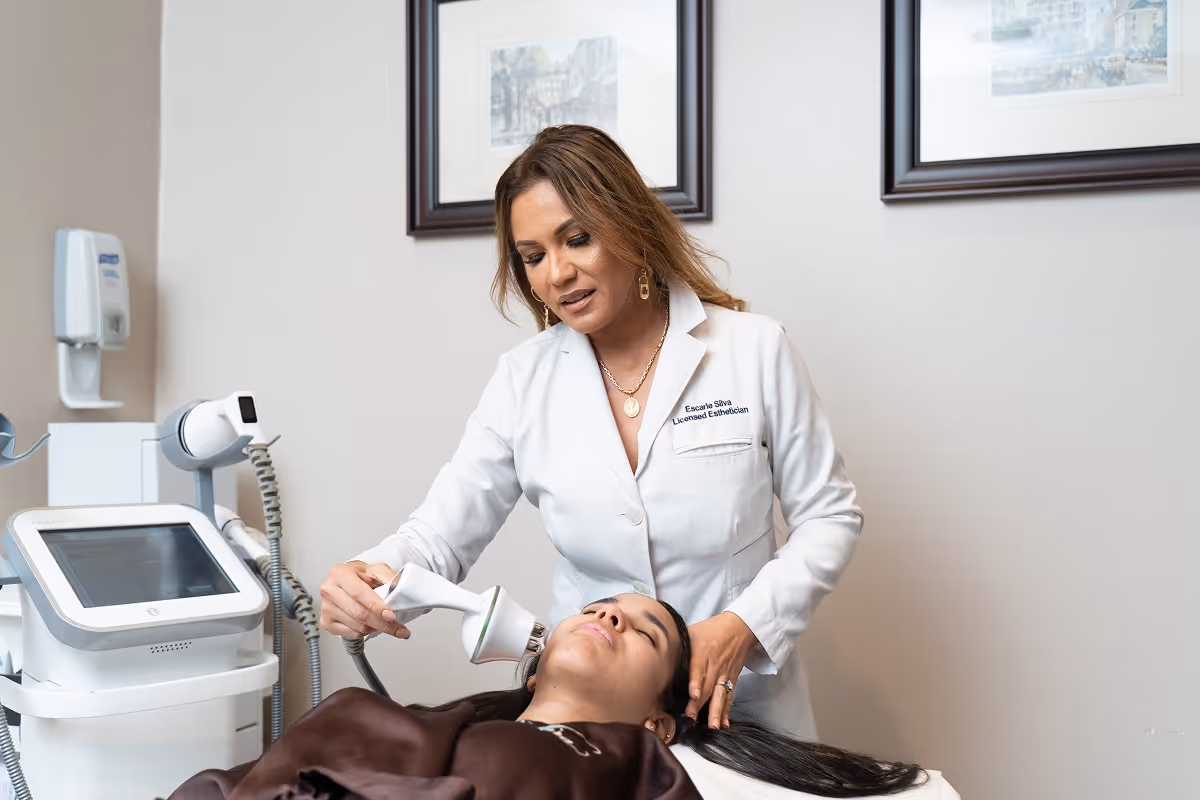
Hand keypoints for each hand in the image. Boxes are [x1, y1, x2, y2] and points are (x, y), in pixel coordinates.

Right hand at [318, 561, 410, 638]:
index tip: (391, 616)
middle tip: (398, 628)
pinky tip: (371, 624)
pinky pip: (351, 634)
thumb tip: (400, 590)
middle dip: (382, 623)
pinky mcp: (326, 622)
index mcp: (340, 573)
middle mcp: (329, 590)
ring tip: (385, 622)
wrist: (347, 581)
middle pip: (359, 613)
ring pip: (357, 626)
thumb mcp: (377, 569)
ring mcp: (326, 608)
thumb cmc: (361, 576)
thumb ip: (389, 578)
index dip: (376, 606)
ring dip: (376, 628)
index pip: (359, 593)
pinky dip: (366, 632)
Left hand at [685, 612, 757, 729]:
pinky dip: (727, 711)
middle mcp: (714, 665)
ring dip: (716, 712)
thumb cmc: (712, 629)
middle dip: (700, 704)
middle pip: (708, 686)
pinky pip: (729, 697)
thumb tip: (657, 653)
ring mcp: (724, 674)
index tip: (692, 694)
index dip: (695, 682)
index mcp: (703, 652)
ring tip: (712, 726)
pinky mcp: (732, 679)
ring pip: (720, 695)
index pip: (698, 668)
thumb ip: (677, 644)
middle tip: (692, 718)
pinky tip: (724, 723)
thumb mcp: (692, 631)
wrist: (739, 627)